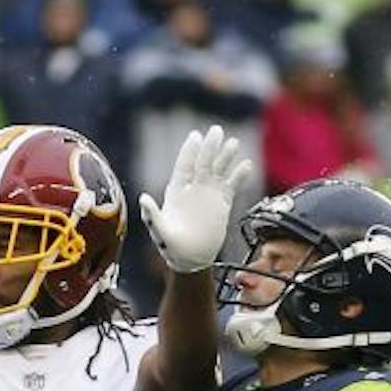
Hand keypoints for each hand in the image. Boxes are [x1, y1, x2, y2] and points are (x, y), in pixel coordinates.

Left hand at [141, 125, 252, 274]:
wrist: (191, 259)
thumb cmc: (171, 246)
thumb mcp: (160, 231)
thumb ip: (152, 215)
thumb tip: (143, 198)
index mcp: (176, 191)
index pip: (184, 166)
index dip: (190, 151)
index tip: (196, 137)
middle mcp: (193, 188)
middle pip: (203, 163)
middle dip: (210, 147)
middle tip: (217, 131)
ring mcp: (208, 194)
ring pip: (218, 171)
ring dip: (226, 157)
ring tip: (234, 143)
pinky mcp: (222, 203)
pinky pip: (232, 186)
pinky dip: (239, 176)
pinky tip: (247, 165)